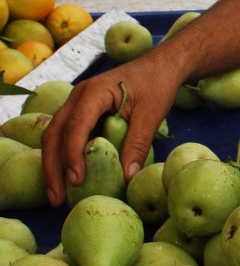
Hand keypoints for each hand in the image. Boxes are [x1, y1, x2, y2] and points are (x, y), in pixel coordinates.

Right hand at [42, 54, 180, 206]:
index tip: (76, 180)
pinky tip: (69, 179)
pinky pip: (67, 136)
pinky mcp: (82, 113)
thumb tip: (127, 176)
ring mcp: (77, 104)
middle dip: (53, 167)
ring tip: (57, 195)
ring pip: (56, 136)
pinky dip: (65, 157)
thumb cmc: (157, 85)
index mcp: (94, 92)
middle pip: (55, 133)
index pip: (75, 126)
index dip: (73, 154)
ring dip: (54, 165)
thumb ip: (138, 142)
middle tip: (57, 198)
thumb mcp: (152, 114)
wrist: (160, 66)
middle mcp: (78, 97)